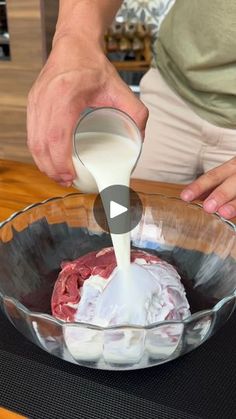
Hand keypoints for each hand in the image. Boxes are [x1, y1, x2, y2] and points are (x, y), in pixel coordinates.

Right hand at [27, 35, 147, 185]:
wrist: (73, 45)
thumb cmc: (93, 66)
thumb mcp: (120, 88)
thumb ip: (136, 113)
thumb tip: (140, 140)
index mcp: (66, 94)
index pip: (57, 136)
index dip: (61, 161)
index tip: (70, 176)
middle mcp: (46, 98)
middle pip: (42, 144)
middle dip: (52, 169)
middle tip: (67, 181)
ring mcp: (36, 101)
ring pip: (33, 141)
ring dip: (44, 163)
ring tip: (59, 176)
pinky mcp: (32, 104)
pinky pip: (31, 134)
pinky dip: (39, 152)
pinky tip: (49, 161)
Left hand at [180, 157, 235, 218]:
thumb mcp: (228, 174)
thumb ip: (212, 186)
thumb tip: (191, 197)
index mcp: (232, 166)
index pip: (214, 176)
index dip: (199, 186)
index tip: (185, 197)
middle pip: (232, 181)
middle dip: (220, 194)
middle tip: (208, 207)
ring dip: (234, 203)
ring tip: (224, 213)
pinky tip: (234, 219)